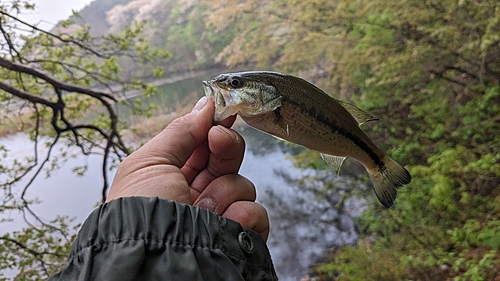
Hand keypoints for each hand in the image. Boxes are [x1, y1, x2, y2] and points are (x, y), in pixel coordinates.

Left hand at [107, 97, 269, 240]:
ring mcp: (220, 216)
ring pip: (242, 184)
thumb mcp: (150, 162)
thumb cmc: (141, 212)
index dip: (213, 127)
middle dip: (225, 146)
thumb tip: (205, 105)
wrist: (155, 259)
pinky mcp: (239, 235)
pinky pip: (257, 212)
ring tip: (203, 209)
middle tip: (218, 139)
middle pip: (226, 159)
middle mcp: (198, 196)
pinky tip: (225, 223)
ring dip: (224, 191)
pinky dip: (243, 215)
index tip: (223, 111)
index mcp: (172, 178)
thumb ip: (180, 131)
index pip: (201, 146)